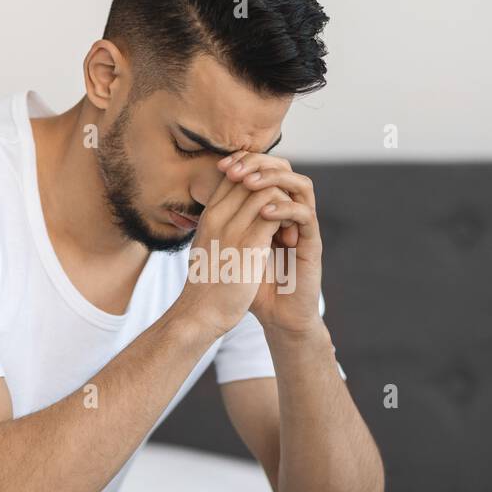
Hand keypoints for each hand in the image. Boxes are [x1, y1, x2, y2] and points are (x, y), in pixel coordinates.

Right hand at [172, 152, 292, 337]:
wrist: (201, 315)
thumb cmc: (207, 285)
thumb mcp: (207, 248)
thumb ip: (218, 229)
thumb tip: (232, 219)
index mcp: (209, 216)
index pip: (234, 176)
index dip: (257, 180)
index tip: (270, 203)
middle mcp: (218, 216)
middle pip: (251, 176)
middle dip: (274, 189)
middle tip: (285, 214)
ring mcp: (232, 229)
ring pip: (266, 190)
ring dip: (284, 205)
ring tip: (288, 227)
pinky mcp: (249, 245)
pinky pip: (275, 214)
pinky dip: (288, 220)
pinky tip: (290, 239)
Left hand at [215, 151, 322, 336]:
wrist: (274, 315)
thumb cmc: (248, 284)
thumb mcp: (227, 246)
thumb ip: (223, 220)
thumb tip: (202, 193)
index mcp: (270, 207)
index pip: (263, 169)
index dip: (244, 162)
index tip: (222, 166)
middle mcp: (289, 211)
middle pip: (284, 168)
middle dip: (259, 164)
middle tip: (237, 171)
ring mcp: (302, 226)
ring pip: (300, 184)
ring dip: (274, 179)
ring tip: (251, 184)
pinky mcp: (311, 243)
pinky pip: (305, 214)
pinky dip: (285, 208)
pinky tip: (265, 213)